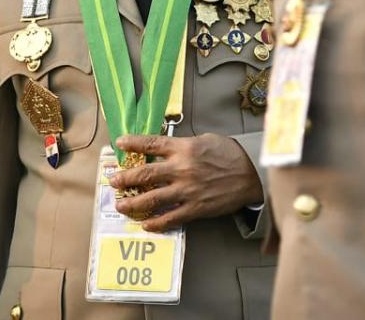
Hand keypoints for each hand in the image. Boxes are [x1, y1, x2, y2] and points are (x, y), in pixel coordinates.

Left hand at [107, 133, 262, 232]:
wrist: (251, 174)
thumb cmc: (228, 154)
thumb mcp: (204, 140)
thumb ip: (183, 144)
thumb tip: (164, 148)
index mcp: (183, 148)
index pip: (151, 144)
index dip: (132, 143)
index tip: (119, 143)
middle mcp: (180, 168)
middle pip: (144, 174)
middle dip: (125, 179)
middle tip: (113, 182)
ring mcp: (186, 190)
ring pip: (152, 199)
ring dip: (133, 204)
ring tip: (121, 206)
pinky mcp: (195, 208)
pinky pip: (170, 217)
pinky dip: (156, 223)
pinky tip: (146, 224)